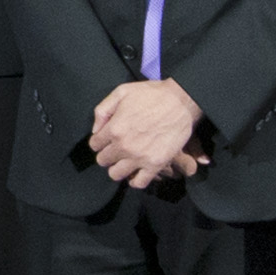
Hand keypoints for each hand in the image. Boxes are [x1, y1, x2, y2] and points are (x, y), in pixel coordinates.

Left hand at [89, 79, 205, 187]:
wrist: (181, 102)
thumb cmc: (151, 94)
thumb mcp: (121, 91)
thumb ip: (103, 110)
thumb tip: (95, 130)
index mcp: (114, 128)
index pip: (94, 145)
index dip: (100, 141)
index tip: (107, 138)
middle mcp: (124, 146)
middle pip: (103, 161)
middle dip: (107, 154)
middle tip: (117, 148)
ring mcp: (139, 158)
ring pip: (116, 174)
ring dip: (118, 168)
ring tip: (125, 160)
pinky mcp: (155, 165)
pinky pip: (139, 183)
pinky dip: (135, 180)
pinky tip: (136, 171)